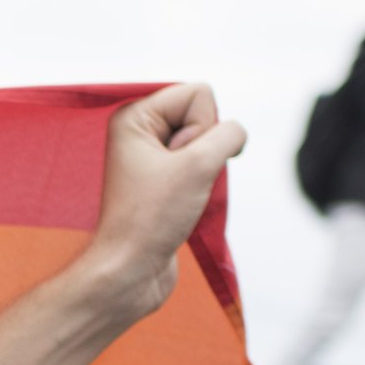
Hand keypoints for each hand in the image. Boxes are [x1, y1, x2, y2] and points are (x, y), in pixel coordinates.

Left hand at [79, 84, 246, 318]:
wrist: (129, 271)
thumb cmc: (151, 219)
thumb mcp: (200, 165)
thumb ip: (229, 134)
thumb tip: (235, 134)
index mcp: (134, 116)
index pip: (199, 93)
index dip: (202, 128)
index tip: (177, 163)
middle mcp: (139, 132)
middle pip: (204, 116)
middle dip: (205, 149)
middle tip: (177, 183)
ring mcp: (151, 158)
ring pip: (207, 144)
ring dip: (206, 171)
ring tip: (180, 197)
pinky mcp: (163, 182)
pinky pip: (201, 167)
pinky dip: (203, 185)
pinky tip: (186, 206)